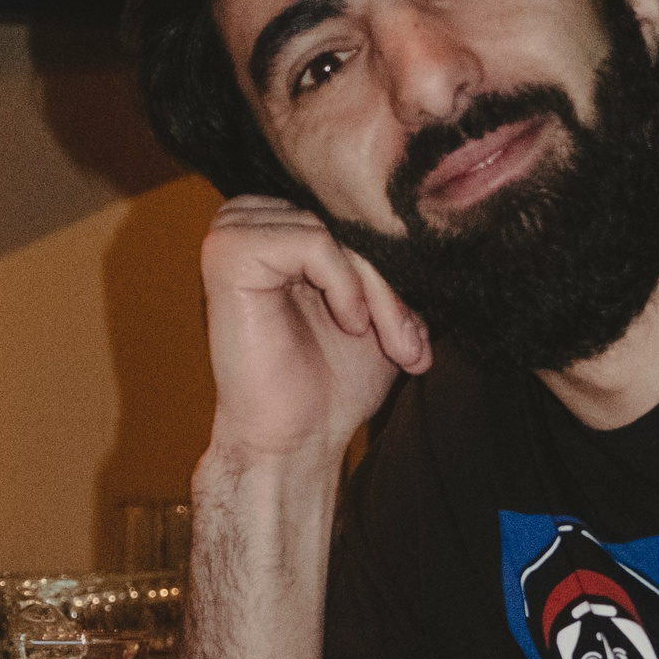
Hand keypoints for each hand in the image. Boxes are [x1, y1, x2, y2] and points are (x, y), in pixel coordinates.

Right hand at [200, 194, 429, 466]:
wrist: (296, 440)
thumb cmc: (329, 383)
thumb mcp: (382, 315)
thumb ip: (394, 267)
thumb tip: (431, 235)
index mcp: (278, 227)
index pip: (353, 217)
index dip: (393, 271)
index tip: (415, 337)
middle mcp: (250, 220)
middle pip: (345, 221)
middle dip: (389, 286)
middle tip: (409, 346)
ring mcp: (233, 233)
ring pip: (335, 232)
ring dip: (375, 291)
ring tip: (381, 340)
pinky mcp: (227, 253)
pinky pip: (313, 242)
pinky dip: (344, 285)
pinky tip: (347, 323)